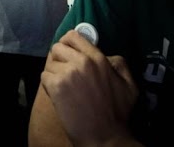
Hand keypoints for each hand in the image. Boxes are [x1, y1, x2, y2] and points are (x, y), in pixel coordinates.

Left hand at [40, 30, 138, 146]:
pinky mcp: (56, 86)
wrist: (104, 137)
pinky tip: (58, 94)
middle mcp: (82, 61)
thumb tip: (108, 55)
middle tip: (64, 72)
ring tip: (63, 86)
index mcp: (98, 58)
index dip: (68, 42)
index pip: (74, 36)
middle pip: (58, 47)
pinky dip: (48, 85)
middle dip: (59, 59)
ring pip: (49, 63)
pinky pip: (44, 76)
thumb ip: (120, 64)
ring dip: (54, 73)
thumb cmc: (117, 113)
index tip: (68, 52)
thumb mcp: (129, 85)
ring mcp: (68, 73)